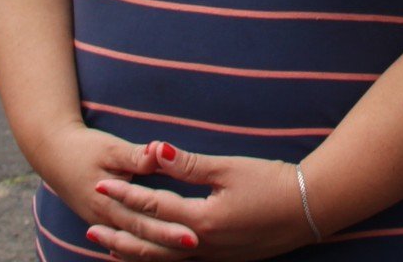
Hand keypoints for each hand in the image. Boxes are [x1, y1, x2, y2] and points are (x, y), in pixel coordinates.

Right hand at [38, 125, 198, 257]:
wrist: (53, 154)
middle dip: (169, 244)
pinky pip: (127, 241)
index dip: (167, 230)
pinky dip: (143, 250)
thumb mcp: (111, 148)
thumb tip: (160, 151)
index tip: (192, 235)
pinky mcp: (105, 222)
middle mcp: (106, 220)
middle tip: (196, 244)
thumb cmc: (84, 148)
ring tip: (185, 253)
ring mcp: (104, 224)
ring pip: (134, 246)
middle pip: (142, 238)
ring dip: (158, 250)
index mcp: (108, 204)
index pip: (143, 222)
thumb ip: (137, 155)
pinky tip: (161, 253)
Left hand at [88, 140, 311, 261]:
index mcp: (203, 220)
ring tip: (111, 250)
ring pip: (165, 260)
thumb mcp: (230, 168)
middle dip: (120, 235)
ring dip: (135, 254)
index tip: (101, 185)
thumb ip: (189, 164)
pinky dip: (161, 260)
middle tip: (91, 230)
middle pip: (151, 244)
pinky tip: (154, 255)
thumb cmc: (272, 183)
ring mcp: (214, 256)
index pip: (154, 207)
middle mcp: (204, 245)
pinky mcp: (225, 258)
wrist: (311, 209)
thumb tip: (154, 151)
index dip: (126, 195)